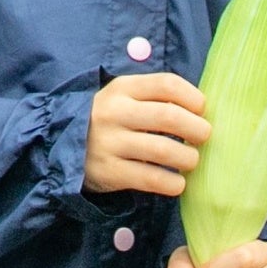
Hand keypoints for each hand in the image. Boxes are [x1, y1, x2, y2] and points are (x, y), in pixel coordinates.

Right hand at [86, 71, 209, 196]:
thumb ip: (155, 97)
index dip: (193, 97)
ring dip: (188, 158)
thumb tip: (202, 111)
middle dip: (197, 128)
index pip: (166, 84)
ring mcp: (110, 143)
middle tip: (203, 137)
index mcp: (122, 88)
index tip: (201, 109)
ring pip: (163, 150)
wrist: (63, 145)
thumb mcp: (124, 98)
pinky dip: (173, 183)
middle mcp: (115, 112)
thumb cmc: (109, 119)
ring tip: (191, 160)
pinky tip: (178, 183)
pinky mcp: (109, 172)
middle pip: (169, 116)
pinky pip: (150, 179)